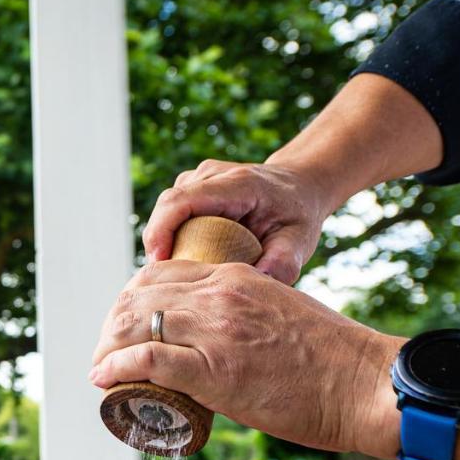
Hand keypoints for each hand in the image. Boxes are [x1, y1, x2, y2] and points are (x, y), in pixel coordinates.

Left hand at [88, 261, 402, 457]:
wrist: (366, 382)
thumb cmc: (333, 361)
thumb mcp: (281, 315)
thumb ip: (245, 317)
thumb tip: (220, 342)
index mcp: (236, 276)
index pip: (162, 275)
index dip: (132, 301)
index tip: (125, 327)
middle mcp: (219, 294)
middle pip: (138, 296)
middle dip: (112, 326)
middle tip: (106, 355)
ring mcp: (215, 330)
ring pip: (134, 324)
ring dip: (107, 348)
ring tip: (102, 372)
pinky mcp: (213, 369)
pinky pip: (146, 359)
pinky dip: (115, 368)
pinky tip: (104, 379)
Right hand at [142, 160, 334, 285]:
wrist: (300, 186)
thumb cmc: (298, 214)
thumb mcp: (300, 239)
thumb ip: (283, 263)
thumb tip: (256, 285)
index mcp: (237, 183)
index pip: (182, 201)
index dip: (161, 231)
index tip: (159, 264)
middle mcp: (211, 174)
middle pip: (166, 207)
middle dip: (158, 244)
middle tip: (166, 281)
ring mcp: (198, 178)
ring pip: (165, 212)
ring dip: (165, 243)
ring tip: (179, 274)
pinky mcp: (191, 189)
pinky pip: (171, 216)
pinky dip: (172, 240)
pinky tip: (186, 262)